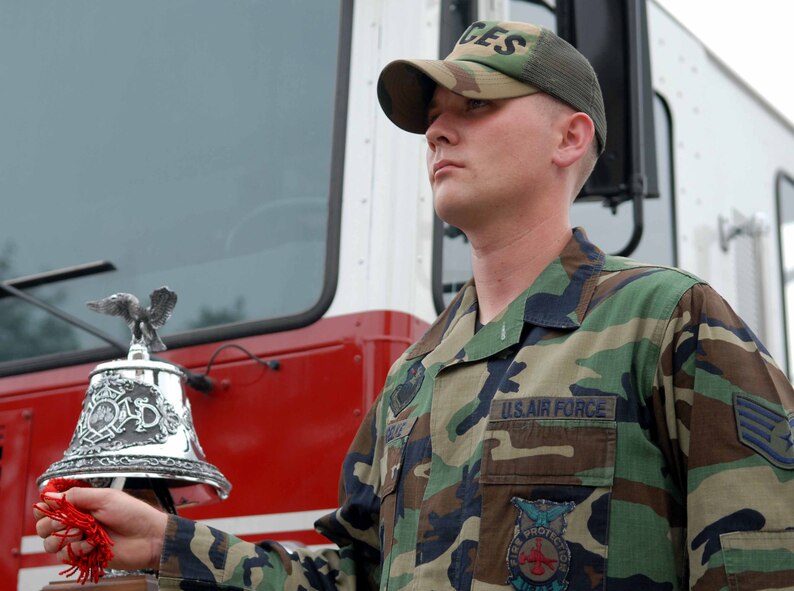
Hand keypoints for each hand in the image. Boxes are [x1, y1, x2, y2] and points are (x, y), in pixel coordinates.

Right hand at [33, 487, 168, 571]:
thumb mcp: (105, 498)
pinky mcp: (83, 556)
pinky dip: (77, 550)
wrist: (148, 537)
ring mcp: (78, 540)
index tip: (50, 508)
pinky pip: (65, 556)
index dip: (45, 508)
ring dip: (65, 538)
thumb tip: (49, 495)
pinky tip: (92, 545)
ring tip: (83, 533)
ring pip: (50, 543)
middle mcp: (75, 522)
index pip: (49, 506)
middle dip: (51, 524)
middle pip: (43, 526)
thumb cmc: (132, 513)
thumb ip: (76, 496)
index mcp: (80, 504)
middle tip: (70, 522)